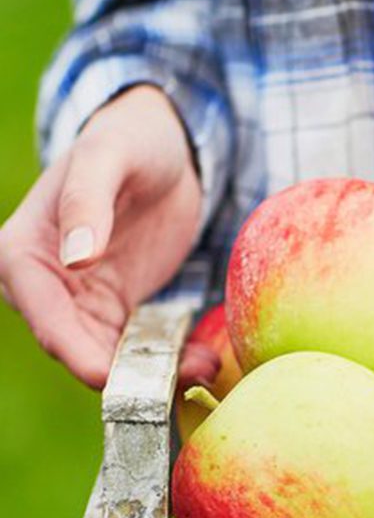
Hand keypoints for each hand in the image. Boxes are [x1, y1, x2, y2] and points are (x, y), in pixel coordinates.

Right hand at [0, 85, 217, 388]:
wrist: (162, 144)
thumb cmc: (128, 139)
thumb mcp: (109, 157)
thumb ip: (88, 201)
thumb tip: (75, 259)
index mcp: (22, 254)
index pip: (46, 320)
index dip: (79, 355)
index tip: (116, 378)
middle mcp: (43, 287)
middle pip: (79, 350)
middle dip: (130, 373)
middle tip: (187, 376)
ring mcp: (81, 301)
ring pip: (112, 357)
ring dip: (156, 371)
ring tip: (208, 367)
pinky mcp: (118, 308)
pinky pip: (139, 346)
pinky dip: (170, 358)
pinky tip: (206, 360)